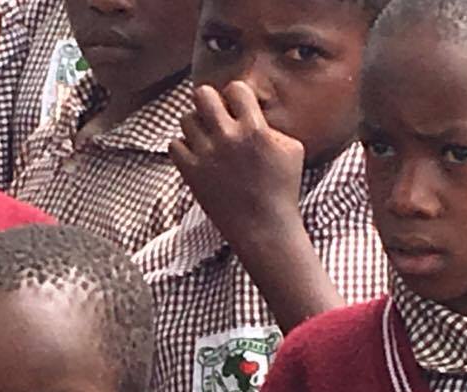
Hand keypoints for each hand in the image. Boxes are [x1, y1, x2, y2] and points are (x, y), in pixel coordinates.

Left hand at [170, 81, 304, 248]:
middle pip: (202, 94)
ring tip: (206, 138)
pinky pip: (173, 144)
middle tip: (215, 116)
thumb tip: (254, 115)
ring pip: (186, 119)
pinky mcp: (191, 173)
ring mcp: (206, 155)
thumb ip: (271, 126)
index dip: (236, 95)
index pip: (235, 88)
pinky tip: (197, 155)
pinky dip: (183, 147)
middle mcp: (227, 137)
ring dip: (196, 125)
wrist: (264, 228)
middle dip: (209, 101)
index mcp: (254, 129)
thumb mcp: (292, 150)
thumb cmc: (283, 190)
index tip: (238, 108)